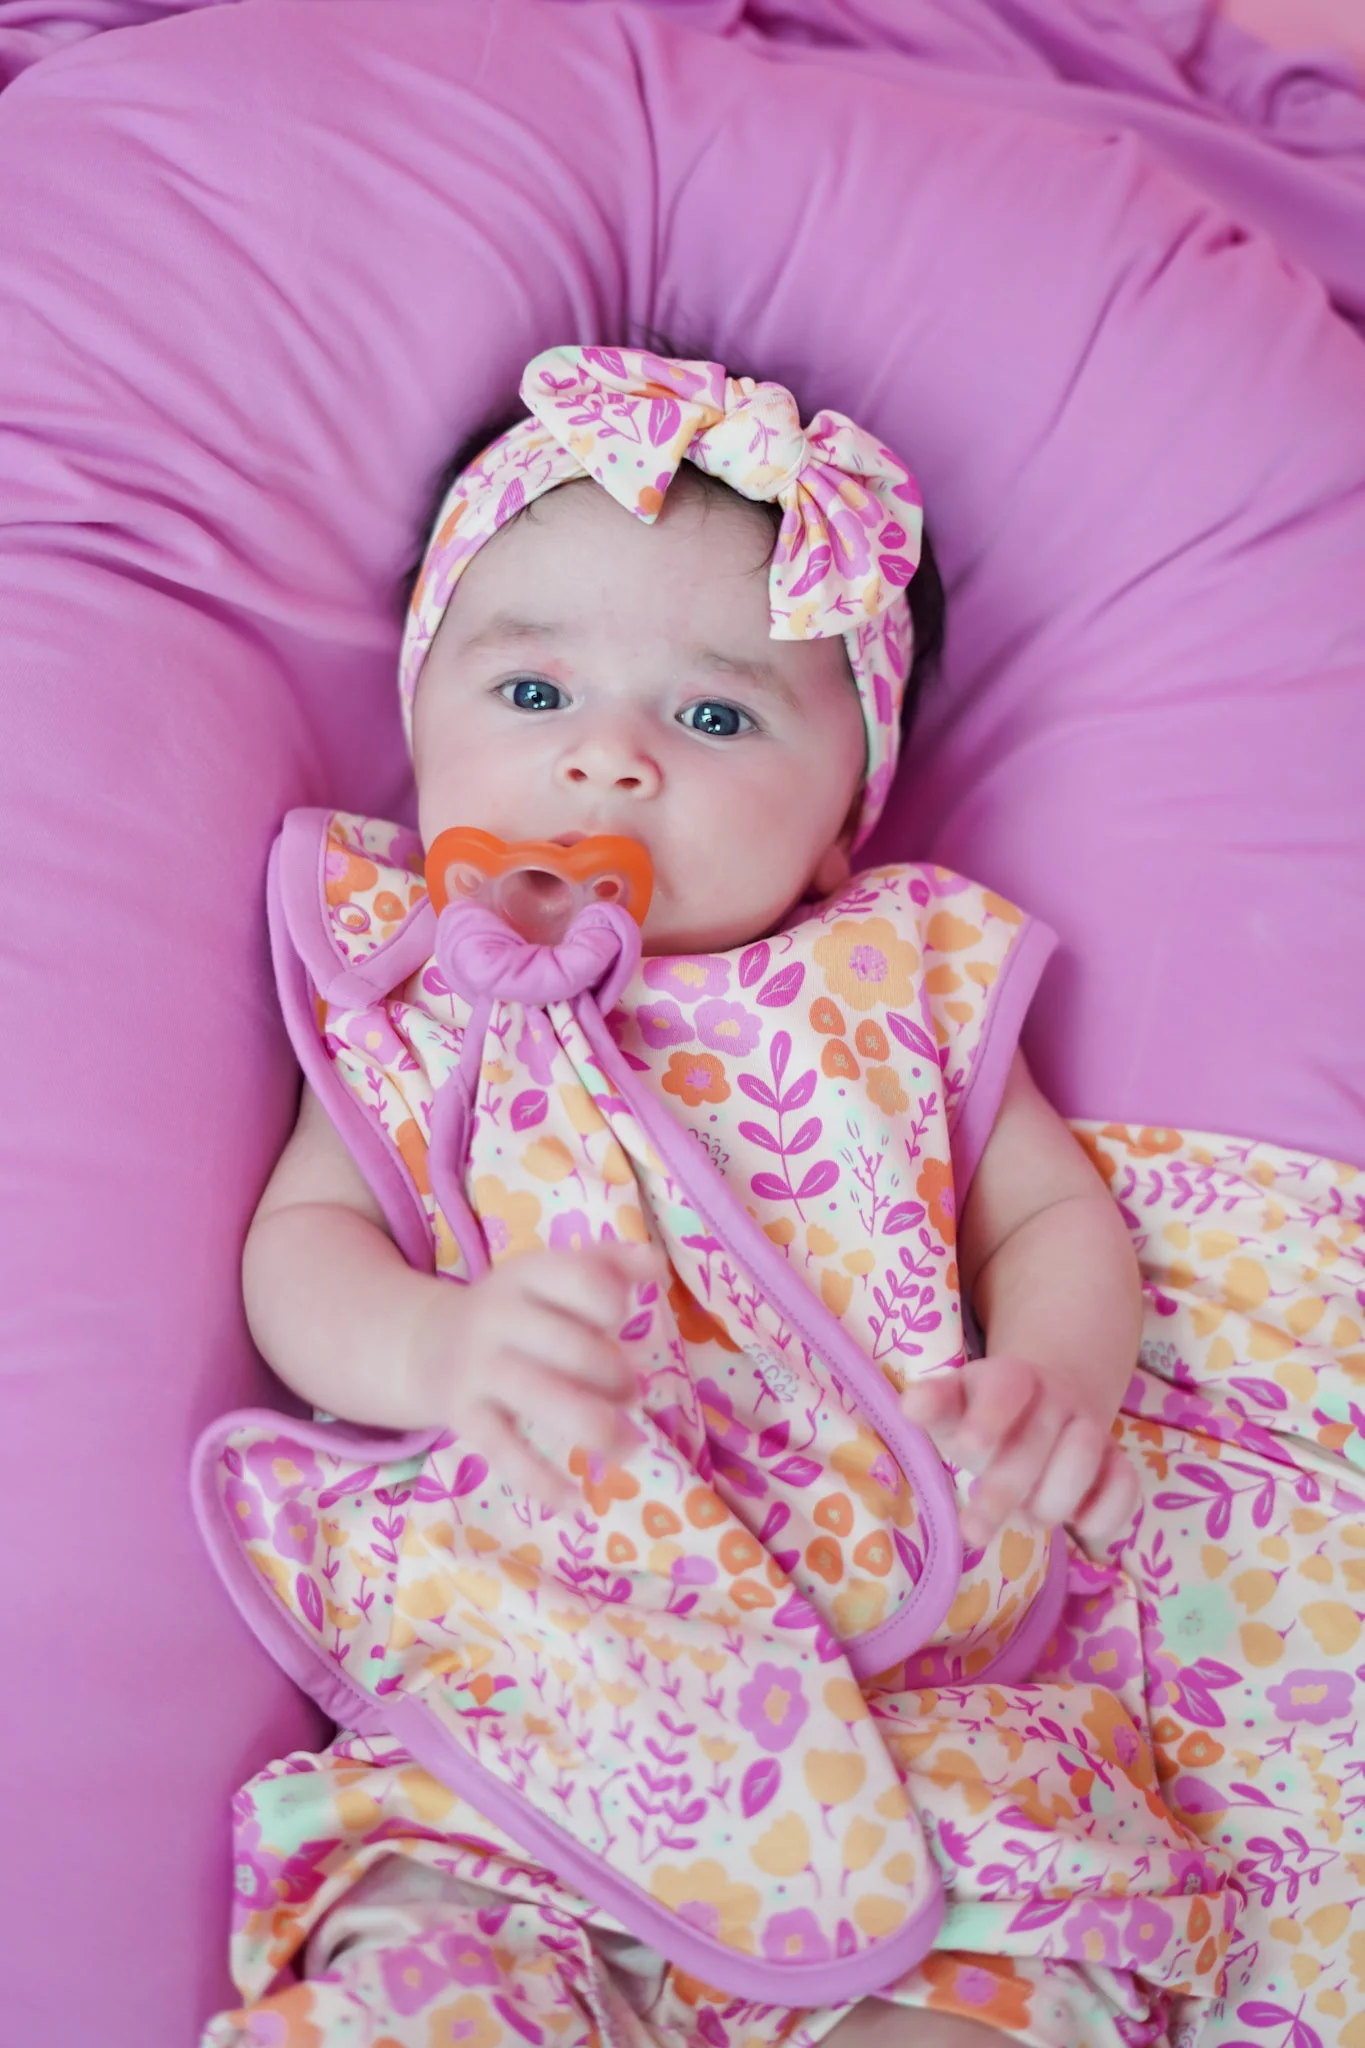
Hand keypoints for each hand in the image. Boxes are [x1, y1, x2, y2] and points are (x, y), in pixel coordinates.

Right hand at [405, 1241, 663, 1508]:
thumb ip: (607, 1264)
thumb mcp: (550, 1276)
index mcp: (527, 1276)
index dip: (612, 1304)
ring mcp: (478, 1368)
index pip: (581, 1280)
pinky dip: (541, 1481)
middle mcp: (498, 1317)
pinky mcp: (464, 1417)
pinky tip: (575, 1502)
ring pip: (542, 1397)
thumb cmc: (514, 1311)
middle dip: (615, 1376)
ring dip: (597, 1427)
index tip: (618, 1319)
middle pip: (571, 1347)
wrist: (423, 1344)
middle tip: (631, 1393)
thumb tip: (657, 1266)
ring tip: (630, 1445)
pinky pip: (505, 1452)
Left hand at [900, 1353, 1140, 1548]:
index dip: (990, 1415)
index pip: (1006, 1387)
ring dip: (1053, 1499)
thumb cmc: (982, 1416)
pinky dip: (1106, 1513)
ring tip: (1029, 1514)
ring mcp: (1090, 1429)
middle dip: (1006, 1488)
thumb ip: (935, 1405)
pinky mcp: (1117, 1463)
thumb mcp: (953, 1407)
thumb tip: (912, 1406)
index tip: (970, 1448)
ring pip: (1086, 1455)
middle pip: (1040, 1438)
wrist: (1045, 1402)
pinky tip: (1079, 1526)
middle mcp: (1055, 1398)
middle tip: (973, 1531)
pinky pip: (1126, 1487)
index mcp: (1010, 1378)